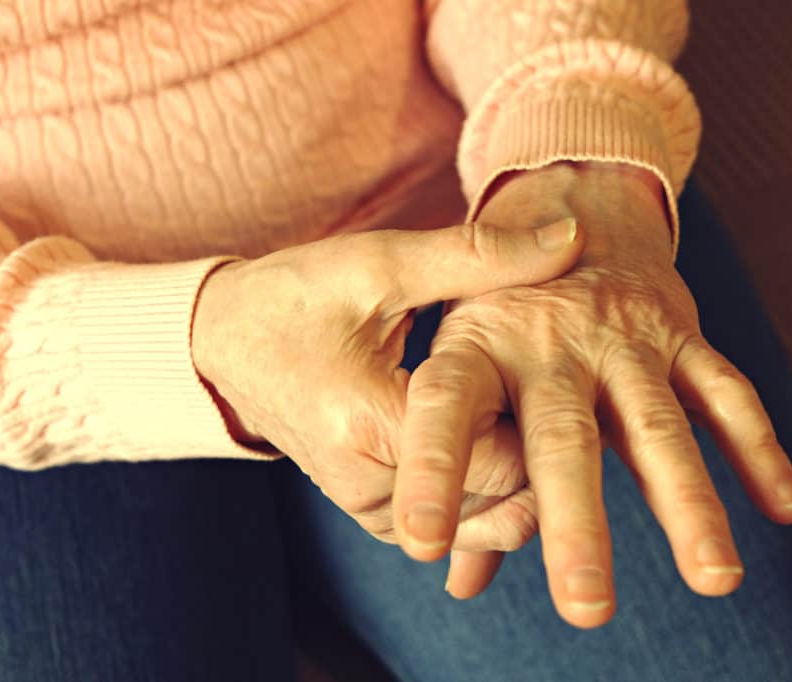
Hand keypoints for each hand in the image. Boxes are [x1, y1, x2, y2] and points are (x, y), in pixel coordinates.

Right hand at [190, 219, 582, 554]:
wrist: (222, 340)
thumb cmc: (295, 295)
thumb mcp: (382, 264)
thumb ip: (478, 255)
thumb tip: (570, 238)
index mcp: (370, 424)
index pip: (500, 462)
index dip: (546, 423)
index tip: (557, 374)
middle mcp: (366, 483)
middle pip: (496, 501)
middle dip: (539, 455)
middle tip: (557, 394)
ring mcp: (365, 506)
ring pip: (477, 523)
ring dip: (513, 480)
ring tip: (526, 414)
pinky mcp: (367, 509)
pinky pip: (447, 524)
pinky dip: (481, 494)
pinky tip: (493, 440)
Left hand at [393, 162, 791, 625]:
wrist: (576, 220)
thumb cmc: (500, 320)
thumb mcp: (457, 367)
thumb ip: (459, 474)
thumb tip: (456, 581)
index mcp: (475, 344)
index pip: (445, 408)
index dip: (433, 471)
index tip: (421, 542)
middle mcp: (548, 339)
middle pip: (561, 436)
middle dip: (577, 521)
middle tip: (585, 606)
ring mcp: (620, 335)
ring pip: (657, 424)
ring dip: (688, 502)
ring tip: (713, 578)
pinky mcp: (679, 334)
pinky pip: (726, 393)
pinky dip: (757, 449)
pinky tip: (783, 507)